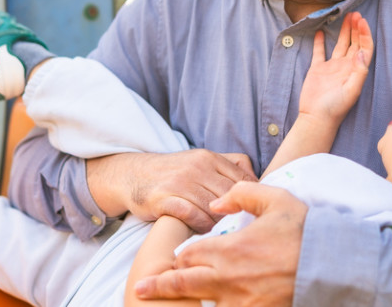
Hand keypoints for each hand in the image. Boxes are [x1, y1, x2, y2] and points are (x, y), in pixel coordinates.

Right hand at [87, 150, 255, 232]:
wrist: (133, 175)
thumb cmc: (174, 173)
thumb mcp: (201, 161)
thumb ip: (229, 166)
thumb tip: (258, 181)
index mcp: (209, 158)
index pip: (243, 179)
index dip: (252, 199)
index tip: (254, 214)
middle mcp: (196, 167)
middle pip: (230, 195)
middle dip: (238, 214)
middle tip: (243, 229)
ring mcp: (180, 182)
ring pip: (213, 207)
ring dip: (220, 223)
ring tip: (224, 234)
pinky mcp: (165, 199)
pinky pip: (192, 215)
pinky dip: (202, 226)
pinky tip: (204, 233)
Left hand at [133, 182, 306, 305]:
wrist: (333, 265)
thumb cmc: (304, 230)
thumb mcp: (275, 199)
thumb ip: (241, 194)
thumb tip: (216, 204)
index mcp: (229, 250)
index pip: (188, 255)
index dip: (179, 257)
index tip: (172, 260)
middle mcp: (228, 279)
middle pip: (183, 284)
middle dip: (161, 286)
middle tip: (141, 289)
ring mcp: (240, 302)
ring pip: (202, 304)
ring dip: (189, 300)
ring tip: (170, 302)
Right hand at [298, 12, 372, 127]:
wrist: (316, 118)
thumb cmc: (336, 108)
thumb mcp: (351, 91)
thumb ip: (359, 72)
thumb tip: (361, 52)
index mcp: (356, 71)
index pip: (364, 48)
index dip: (364, 34)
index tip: (362, 21)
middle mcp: (346, 67)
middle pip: (354, 43)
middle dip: (356, 28)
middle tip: (355, 13)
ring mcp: (332, 67)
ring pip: (340, 44)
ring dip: (344, 31)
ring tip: (346, 16)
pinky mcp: (317, 69)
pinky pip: (320, 52)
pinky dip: (320, 41)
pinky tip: (320, 31)